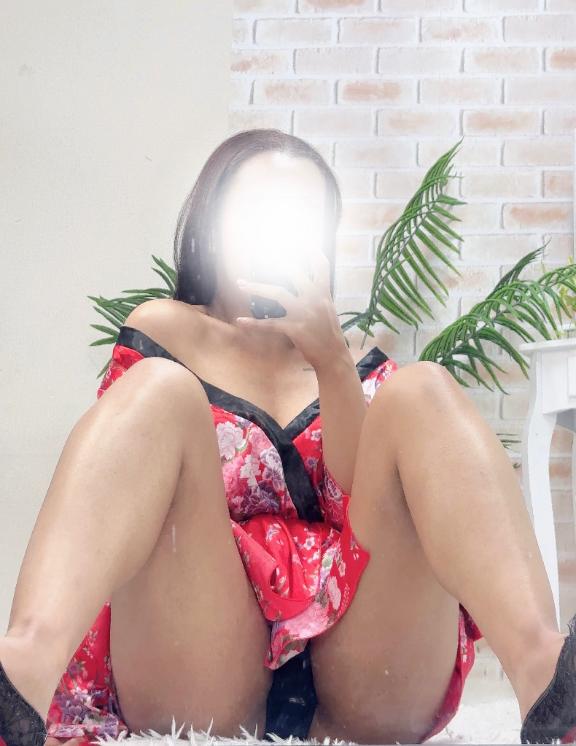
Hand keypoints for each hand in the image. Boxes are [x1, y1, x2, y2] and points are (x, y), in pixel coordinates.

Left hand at [234, 247, 348, 370]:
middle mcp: (315, 299)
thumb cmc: (329, 333)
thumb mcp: (327, 309)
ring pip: (278, 293)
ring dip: (256, 287)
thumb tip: (306, 283)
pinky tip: (240, 321)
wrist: (334, 356)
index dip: (311, 250)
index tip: (300, 239)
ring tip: (240, 283)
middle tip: (263, 250)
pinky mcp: (295, 329)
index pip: (320, 265)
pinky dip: (254, 323)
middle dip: (279, 260)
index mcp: (324, 293)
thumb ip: (317, 295)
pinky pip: (270, 324)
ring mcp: (304, 313)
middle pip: (295, 272)